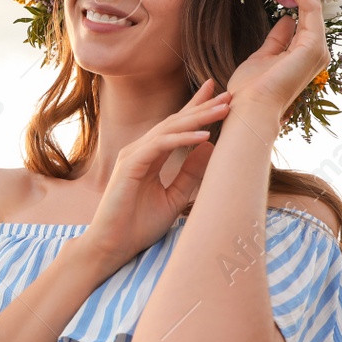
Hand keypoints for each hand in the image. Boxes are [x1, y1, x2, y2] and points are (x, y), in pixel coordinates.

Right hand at [78, 80, 228, 269]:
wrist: (112, 247)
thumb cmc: (138, 226)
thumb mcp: (174, 198)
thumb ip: (190, 174)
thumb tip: (211, 147)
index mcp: (149, 156)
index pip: (176, 126)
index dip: (196, 108)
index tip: (219, 95)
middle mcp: (140, 150)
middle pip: (175, 121)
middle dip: (202, 106)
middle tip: (228, 94)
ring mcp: (132, 155)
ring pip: (169, 129)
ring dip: (198, 117)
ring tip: (223, 108)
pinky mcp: (129, 165)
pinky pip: (160, 145)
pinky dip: (183, 139)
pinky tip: (205, 135)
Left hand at [226, 0, 330, 119]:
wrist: (249, 108)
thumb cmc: (250, 89)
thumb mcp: (263, 56)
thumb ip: (278, 37)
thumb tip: (286, 18)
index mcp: (305, 51)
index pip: (305, 11)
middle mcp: (316, 48)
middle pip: (311, 2)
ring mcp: (317, 47)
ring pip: (311, 1)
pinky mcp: (313, 45)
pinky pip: (308, 8)